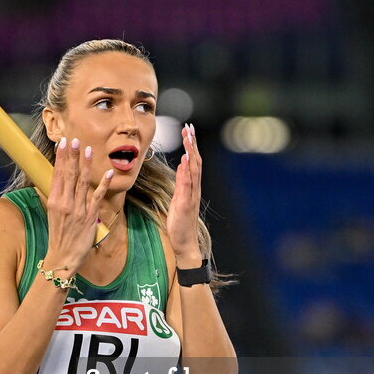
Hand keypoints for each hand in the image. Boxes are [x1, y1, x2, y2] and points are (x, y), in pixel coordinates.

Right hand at [45, 137, 114, 274]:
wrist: (63, 257)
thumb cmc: (58, 235)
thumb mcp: (53, 213)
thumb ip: (59, 197)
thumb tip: (61, 181)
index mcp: (54, 201)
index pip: (57, 174)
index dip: (61, 158)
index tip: (63, 144)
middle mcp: (65, 203)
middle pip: (69, 175)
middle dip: (73, 156)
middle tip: (75, 140)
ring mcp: (78, 210)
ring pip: (83, 182)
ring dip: (87, 165)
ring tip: (89, 150)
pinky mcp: (90, 217)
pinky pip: (98, 197)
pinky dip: (104, 184)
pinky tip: (109, 173)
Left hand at [166, 123, 202, 266]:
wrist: (185, 244)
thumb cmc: (180, 223)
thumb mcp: (178, 198)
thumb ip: (182, 181)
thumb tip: (182, 164)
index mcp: (192, 188)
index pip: (193, 163)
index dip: (191, 146)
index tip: (188, 131)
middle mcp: (194, 190)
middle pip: (195, 163)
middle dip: (192, 144)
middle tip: (189, 129)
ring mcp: (191, 197)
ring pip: (193, 171)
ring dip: (191, 154)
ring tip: (188, 139)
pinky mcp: (185, 205)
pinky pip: (187, 186)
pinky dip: (187, 173)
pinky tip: (185, 162)